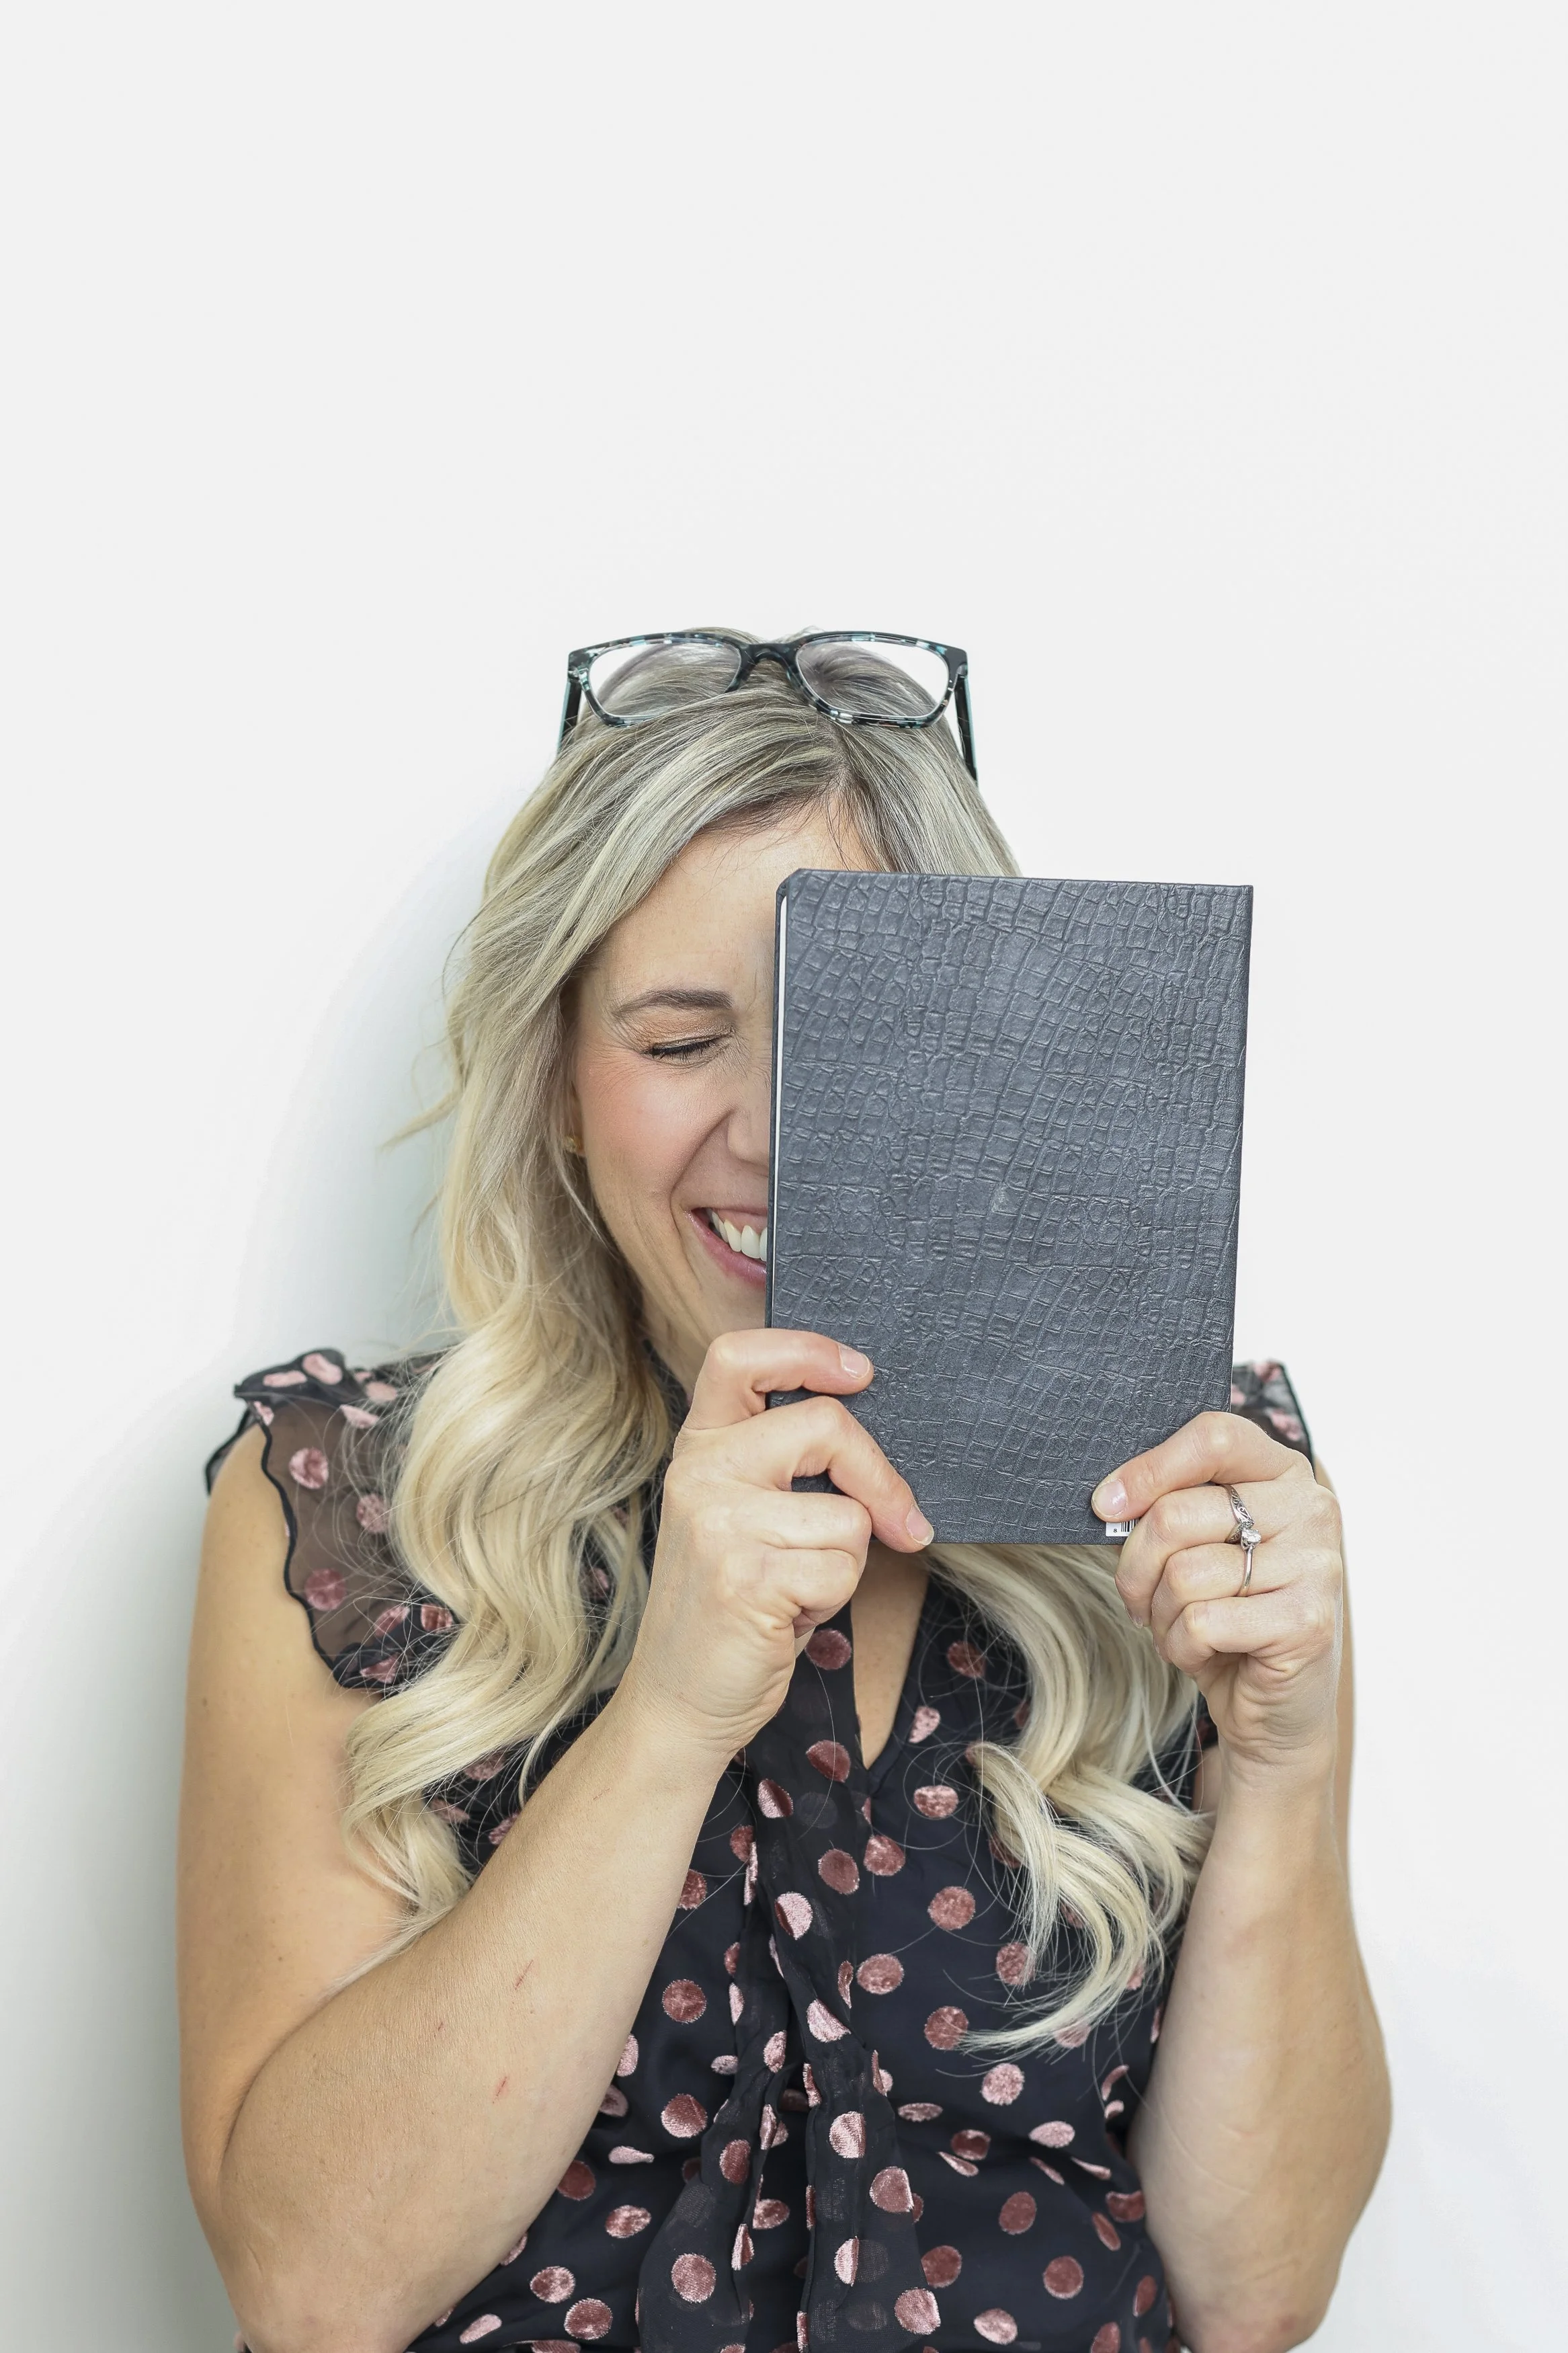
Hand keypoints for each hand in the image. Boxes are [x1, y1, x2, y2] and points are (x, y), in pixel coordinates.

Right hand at [617, 1329, 931, 1766]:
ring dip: (845, 1563)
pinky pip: (843, 1568)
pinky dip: (834, 1600)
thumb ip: (782, 1469)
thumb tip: (877, 1449)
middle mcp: (701, 1473)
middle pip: (826, 1425)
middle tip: (901, 1523)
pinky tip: (790, 1617)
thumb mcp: (739, 1518)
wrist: (677, 1702)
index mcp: (699, 1448)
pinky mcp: (747, 1578)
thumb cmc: (727, 1609)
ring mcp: (719, 1524)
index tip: (859, 1374)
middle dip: (879, 1477)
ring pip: (849, 1514)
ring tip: (796, 1589)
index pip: (739, 1357)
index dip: (807, 1351)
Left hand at [1092, 1415, 1342, 1781]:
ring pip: (1184, 1573)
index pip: (1213, 1437)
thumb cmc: (1229, 1617)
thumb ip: (1175, 1508)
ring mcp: (1316, 1565)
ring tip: (1182, 1628)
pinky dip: (1182, 1646)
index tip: (1106, 1504)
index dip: (1149, 1468)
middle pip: (1179, 1512)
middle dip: (1137, 1565)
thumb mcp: (1200, 1549)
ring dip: (1162, 1614)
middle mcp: (1311, 1509)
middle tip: (1140, 1597)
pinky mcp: (1306, 1622)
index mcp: (1284, 1473)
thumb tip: (1110, 1499)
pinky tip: (1205, 1654)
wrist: (1277, 1710)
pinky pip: (1201, 1621)